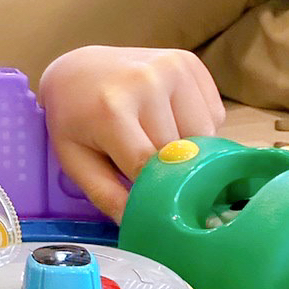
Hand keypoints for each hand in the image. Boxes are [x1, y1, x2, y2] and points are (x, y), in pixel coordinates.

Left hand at [40, 45, 224, 220]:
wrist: (77, 69)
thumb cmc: (74, 119)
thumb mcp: (75, 161)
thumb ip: (106, 195)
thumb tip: (137, 224)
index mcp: (112, 109)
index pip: (151, 166)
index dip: (156, 191)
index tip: (157, 205)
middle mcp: (147, 82)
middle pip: (182, 152)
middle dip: (171, 171)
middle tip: (149, 170)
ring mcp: (172, 67)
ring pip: (205, 135)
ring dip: (190, 150)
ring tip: (157, 142)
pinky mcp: (190, 63)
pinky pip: (213, 115)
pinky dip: (198, 128)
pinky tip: (168, 120)